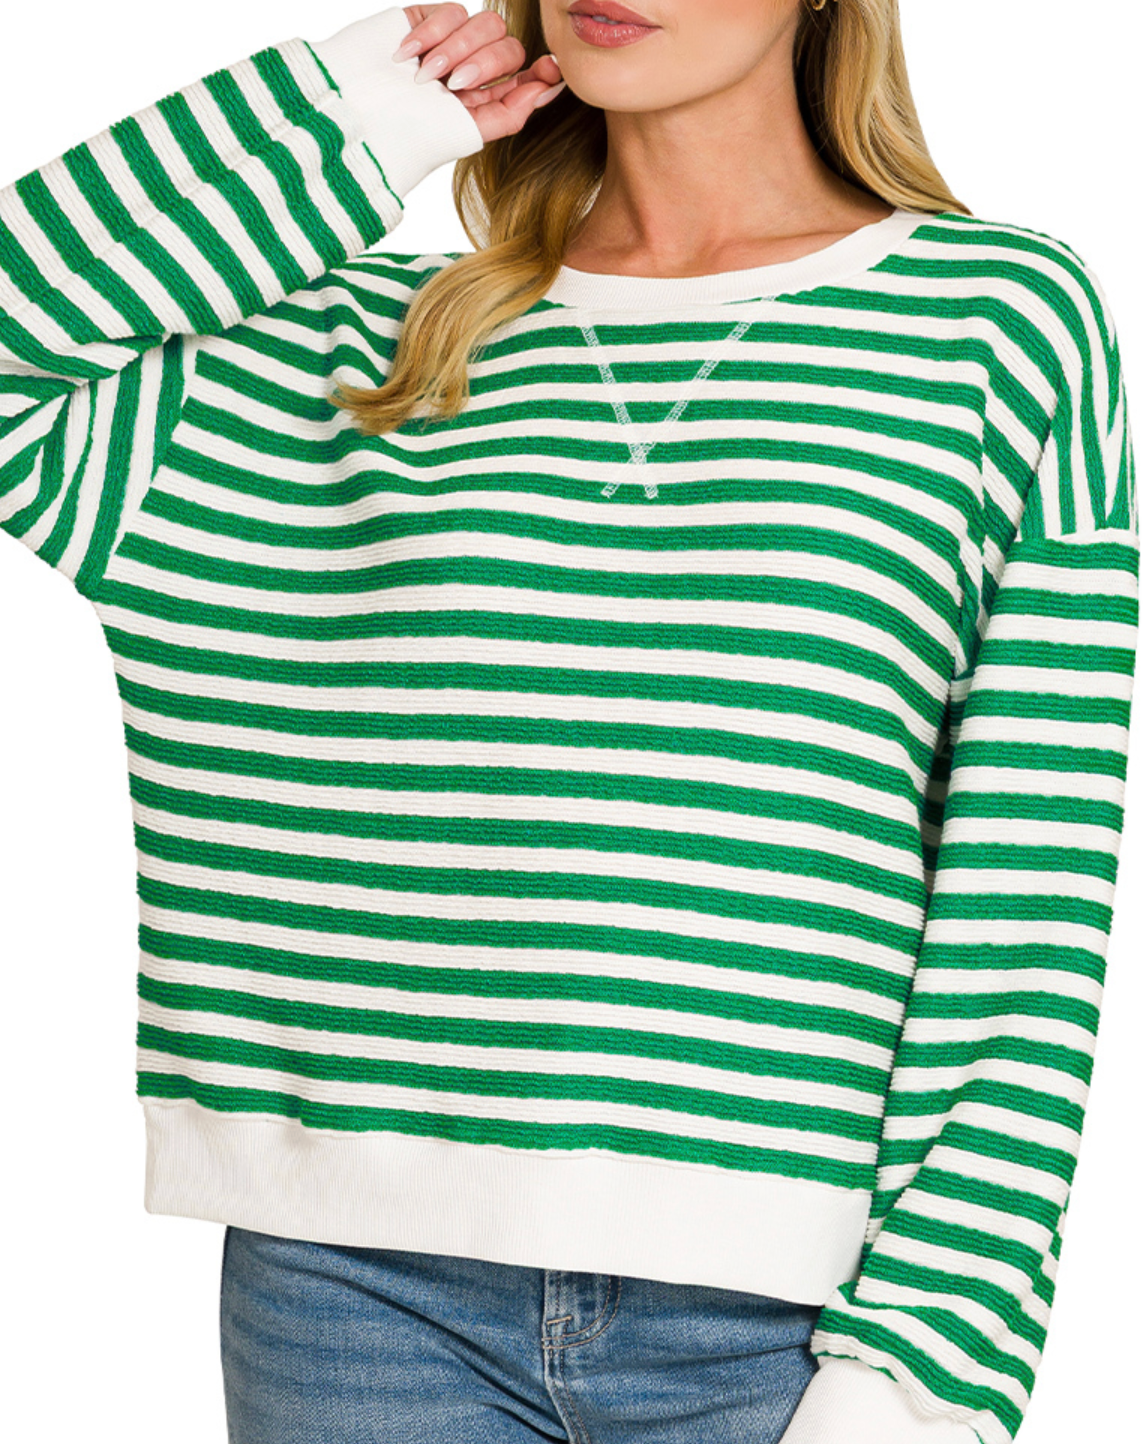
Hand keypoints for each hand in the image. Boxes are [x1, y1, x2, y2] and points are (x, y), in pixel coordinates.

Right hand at [398, 4, 565, 142]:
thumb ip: (511, 112)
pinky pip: (454, 11)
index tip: (550, 69)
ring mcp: (448, 45)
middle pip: (510, 47)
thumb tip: (547, 88)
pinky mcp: (425, 21)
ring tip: (427, 76)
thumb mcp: (467, 132)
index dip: (541, 71)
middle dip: (488, 64)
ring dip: (458, 50)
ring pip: (486, 24)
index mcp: (482, 104)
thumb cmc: (406, 132)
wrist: (355, 110)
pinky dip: (435, 33)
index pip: (524, 78)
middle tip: (456, 84)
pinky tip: (408, 56)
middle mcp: (469, 72)